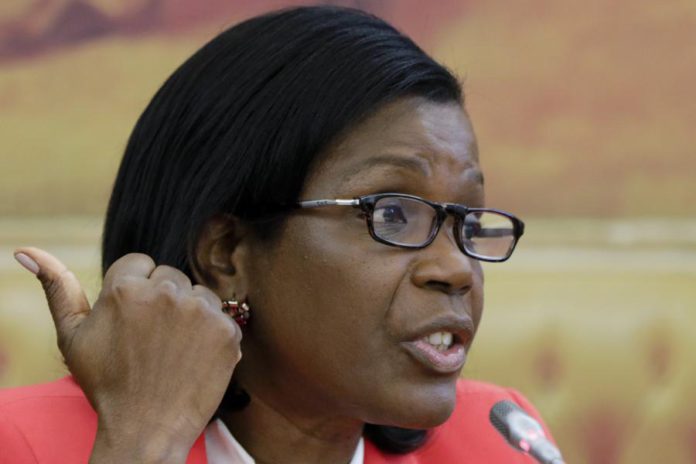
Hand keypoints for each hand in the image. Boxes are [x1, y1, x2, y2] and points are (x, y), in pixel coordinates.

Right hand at [14, 248, 241, 463]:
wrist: (146, 429)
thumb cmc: (107, 383)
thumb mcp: (73, 336)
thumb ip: (57, 287)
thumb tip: (27, 250)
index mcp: (125, 288)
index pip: (140, 263)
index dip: (136, 290)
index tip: (134, 319)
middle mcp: (164, 292)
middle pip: (170, 276)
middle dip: (162, 300)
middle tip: (153, 339)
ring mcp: (199, 310)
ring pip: (198, 293)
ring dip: (190, 313)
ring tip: (173, 348)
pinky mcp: (225, 330)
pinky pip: (221, 316)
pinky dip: (212, 334)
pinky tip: (195, 357)